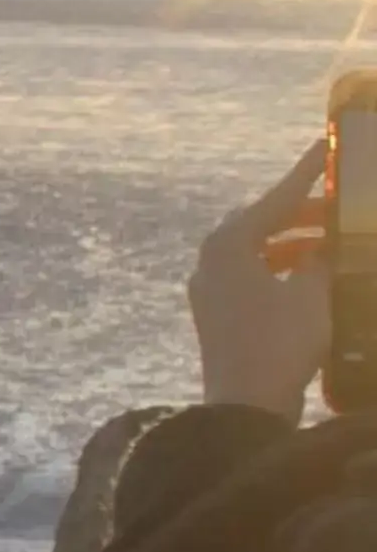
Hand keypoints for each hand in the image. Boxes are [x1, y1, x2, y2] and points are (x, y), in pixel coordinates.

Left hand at [189, 143, 333, 419]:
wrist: (245, 405)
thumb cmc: (279, 342)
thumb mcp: (312, 294)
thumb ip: (320, 260)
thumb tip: (323, 247)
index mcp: (227, 245)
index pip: (273, 200)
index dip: (305, 174)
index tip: (327, 146)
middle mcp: (210, 260)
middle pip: (261, 223)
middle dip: (302, 214)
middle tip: (341, 209)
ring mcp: (210, 288)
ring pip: (258, 251)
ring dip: (296, 244)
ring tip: (336, 243)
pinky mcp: (218, 315)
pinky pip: (255, 277)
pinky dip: (284, 270)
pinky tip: (315, 277)